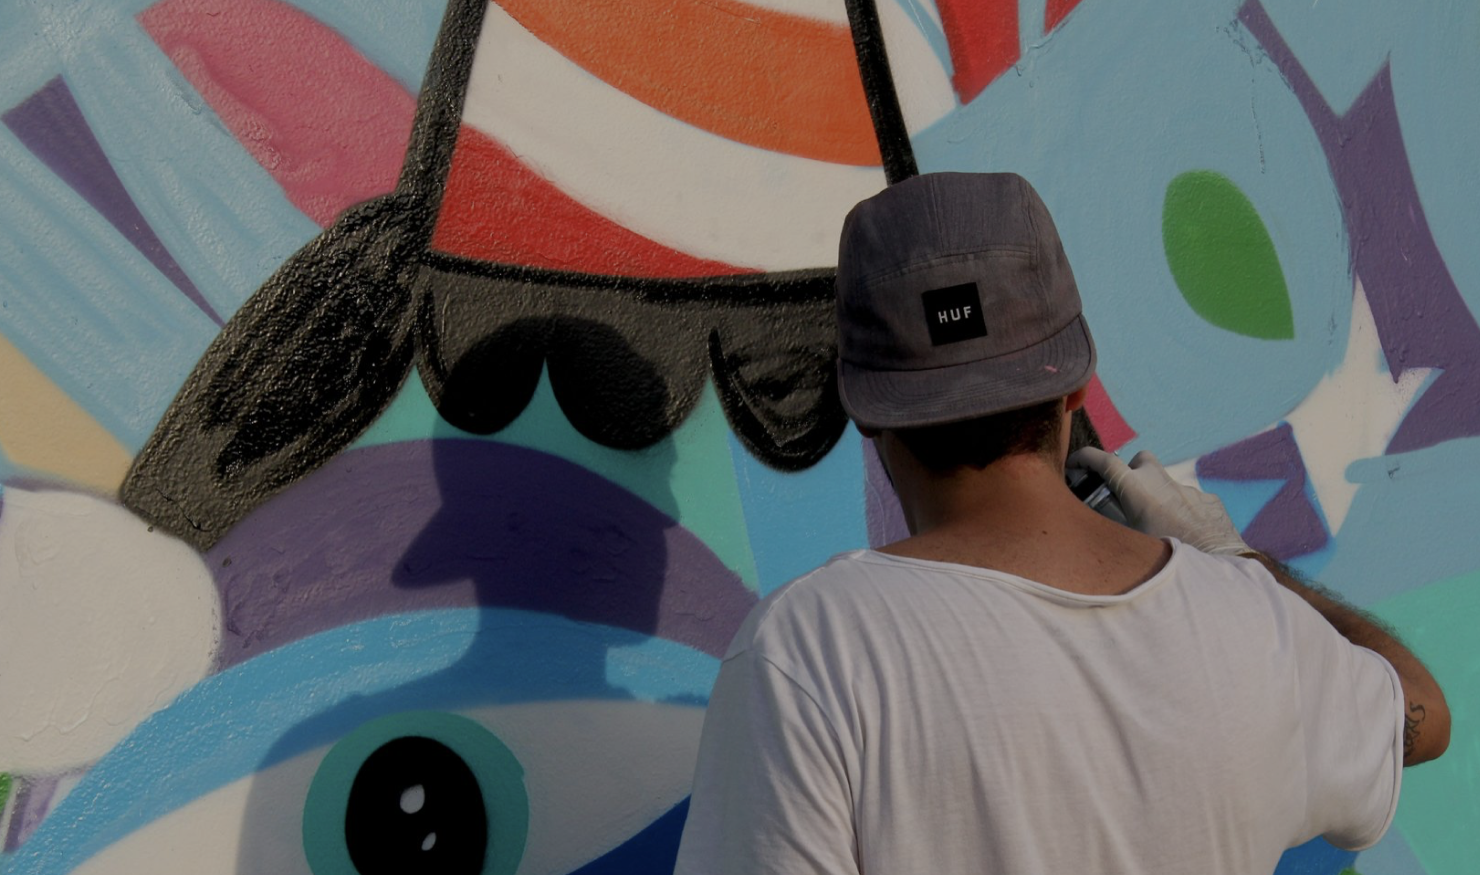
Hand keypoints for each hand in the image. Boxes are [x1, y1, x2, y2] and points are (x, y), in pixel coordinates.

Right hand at [1067, 447, 1248, 555]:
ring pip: (1165, 484)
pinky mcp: (1209, 501)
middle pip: (1138, 461)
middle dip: (1128, 473)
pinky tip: (1183, 534)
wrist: (1219, 567)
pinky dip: (1180, 512)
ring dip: (1156, 497)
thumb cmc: (1167, 560)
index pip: (1103, 460)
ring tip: (1156, 526)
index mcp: (1137, 489)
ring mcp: (1189, 489)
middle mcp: (1162, 481)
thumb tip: (1090, 520)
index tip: (1074, 465)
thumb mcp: (1126, 544)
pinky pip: (1188, 500)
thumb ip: (1108, 525)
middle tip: (1123, 497)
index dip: (1083, 459)